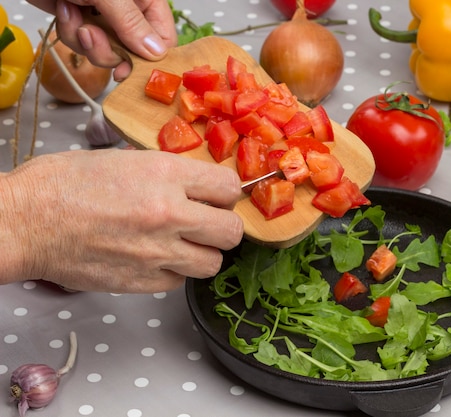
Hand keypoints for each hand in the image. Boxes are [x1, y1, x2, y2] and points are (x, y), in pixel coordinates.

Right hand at [0, 149, 243, 292]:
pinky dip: (173, 272)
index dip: (226, 194)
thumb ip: (165, 173)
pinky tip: (155, 258)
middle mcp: (169, 214)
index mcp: (165, 175)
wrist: (23, 222)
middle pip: (232, 232)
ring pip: (212, 263)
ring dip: (202, 253)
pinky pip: (179, 282)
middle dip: (223, 227)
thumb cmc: (61, 185)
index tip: (217, 197)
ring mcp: (157, 252)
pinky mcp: (142, 281)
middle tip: (208, 223)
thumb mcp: (122, 159)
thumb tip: (193, 183)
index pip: (230, 188)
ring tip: (183, 244)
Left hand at [27, 0, 177, 79]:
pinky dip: (70, 32)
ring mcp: (105, 18)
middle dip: (107, 49)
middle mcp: (129, 12)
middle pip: (132, 51)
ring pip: (106, 51)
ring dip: (84, 40)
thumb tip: (155, 52)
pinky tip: (64, 9)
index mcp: (146, 0)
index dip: (149, 57)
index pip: (163, 37)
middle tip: (90, 34)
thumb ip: (132, 23)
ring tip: (72, 13)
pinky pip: (83, 44)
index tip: (129, 69)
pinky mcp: (83, 23)